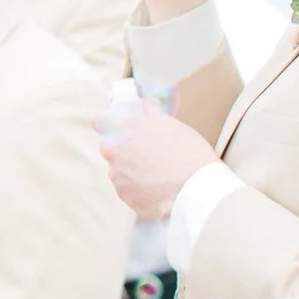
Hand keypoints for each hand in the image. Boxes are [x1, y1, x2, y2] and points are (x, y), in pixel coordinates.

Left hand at [100, 109, 218, 218]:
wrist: (198, 188)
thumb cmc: (190, 154)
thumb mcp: (175, 127)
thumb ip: (153, 114)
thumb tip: (146, 103)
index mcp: (126, 129)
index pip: (101, 122)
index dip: (109, 125)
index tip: (118, 130)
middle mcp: (114, 150)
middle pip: (110, 149)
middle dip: (124, 152)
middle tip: (148, 157)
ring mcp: (116, 174)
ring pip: (118, 170)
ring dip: (131, 172)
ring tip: (156, 177)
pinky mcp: (123, 195)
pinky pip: (126, 190)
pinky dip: (137, 190)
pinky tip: (155, 190)